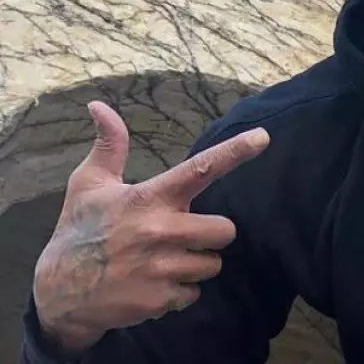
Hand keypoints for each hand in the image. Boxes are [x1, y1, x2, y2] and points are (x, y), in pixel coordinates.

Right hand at [32, 101, 268, 354]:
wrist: (58, 293)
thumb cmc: (79, 231)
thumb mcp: (88, 184)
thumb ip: (109, 145)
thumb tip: (99, 105)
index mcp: (149, 198)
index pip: (200, 169)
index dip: (234, 152)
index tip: (263, 137)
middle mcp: (160, 231)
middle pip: (225, 230)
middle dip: (210, 233)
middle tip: (183, 235)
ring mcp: (161, 268)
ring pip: (212, 264)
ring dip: (195, 263)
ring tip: (162, 260)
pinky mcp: (160, 299)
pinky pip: (194, 293)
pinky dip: (179, 291)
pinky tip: (153, 284)